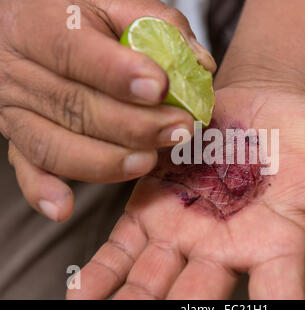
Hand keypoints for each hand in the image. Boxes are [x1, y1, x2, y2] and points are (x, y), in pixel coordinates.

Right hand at [0, 0, 215, 220]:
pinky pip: (26, 167)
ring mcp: (15, 108)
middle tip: (178, 129)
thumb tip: (200, 64)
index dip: (116, 73)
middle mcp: (18, 69)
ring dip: (104, 160)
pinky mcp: (18, 136)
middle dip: (132, 125)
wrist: (36, 25)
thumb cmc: (82, 15)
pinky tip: (64, 208)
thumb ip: (159, 26)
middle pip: (73, 105)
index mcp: (38, 23)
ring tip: (147, 161)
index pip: (72, 50)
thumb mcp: (117, 4)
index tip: (160, 87)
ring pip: (53, 144)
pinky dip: (43, 190)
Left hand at [68, 81, 304, 299]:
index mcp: (276, 245)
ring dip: (131, 305)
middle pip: (202, 301)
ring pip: (155, 283)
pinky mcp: (153, 210)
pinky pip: (124, 249)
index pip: (277, 300)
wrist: (262, 107)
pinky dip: (104, 273)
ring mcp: (185, 233)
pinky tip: (82, 296)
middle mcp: (227, 251)